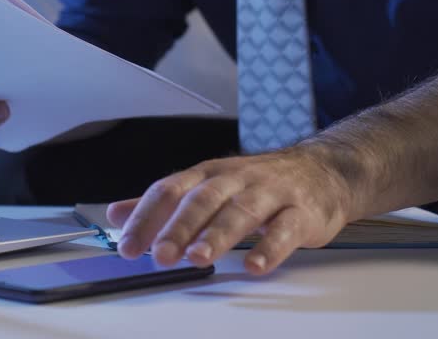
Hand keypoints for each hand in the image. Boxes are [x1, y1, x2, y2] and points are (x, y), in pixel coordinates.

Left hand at [107, 148, 354, 275]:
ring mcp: (269, 194)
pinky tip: (255, 266)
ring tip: (198, 258)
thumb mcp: (206, 185)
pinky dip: (270, 248)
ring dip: (217, 235)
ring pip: (241, 212)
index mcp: (207, 174)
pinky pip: (285, 229)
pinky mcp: (301, 212)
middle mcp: (235, 180)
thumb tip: (115, 214)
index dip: (146, 217)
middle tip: (160, 255)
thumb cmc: (257, 183)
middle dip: (179, 228)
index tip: (127, 246)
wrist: (322, 171)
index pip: (169, 190)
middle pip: (203, 201)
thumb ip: (163, 202)